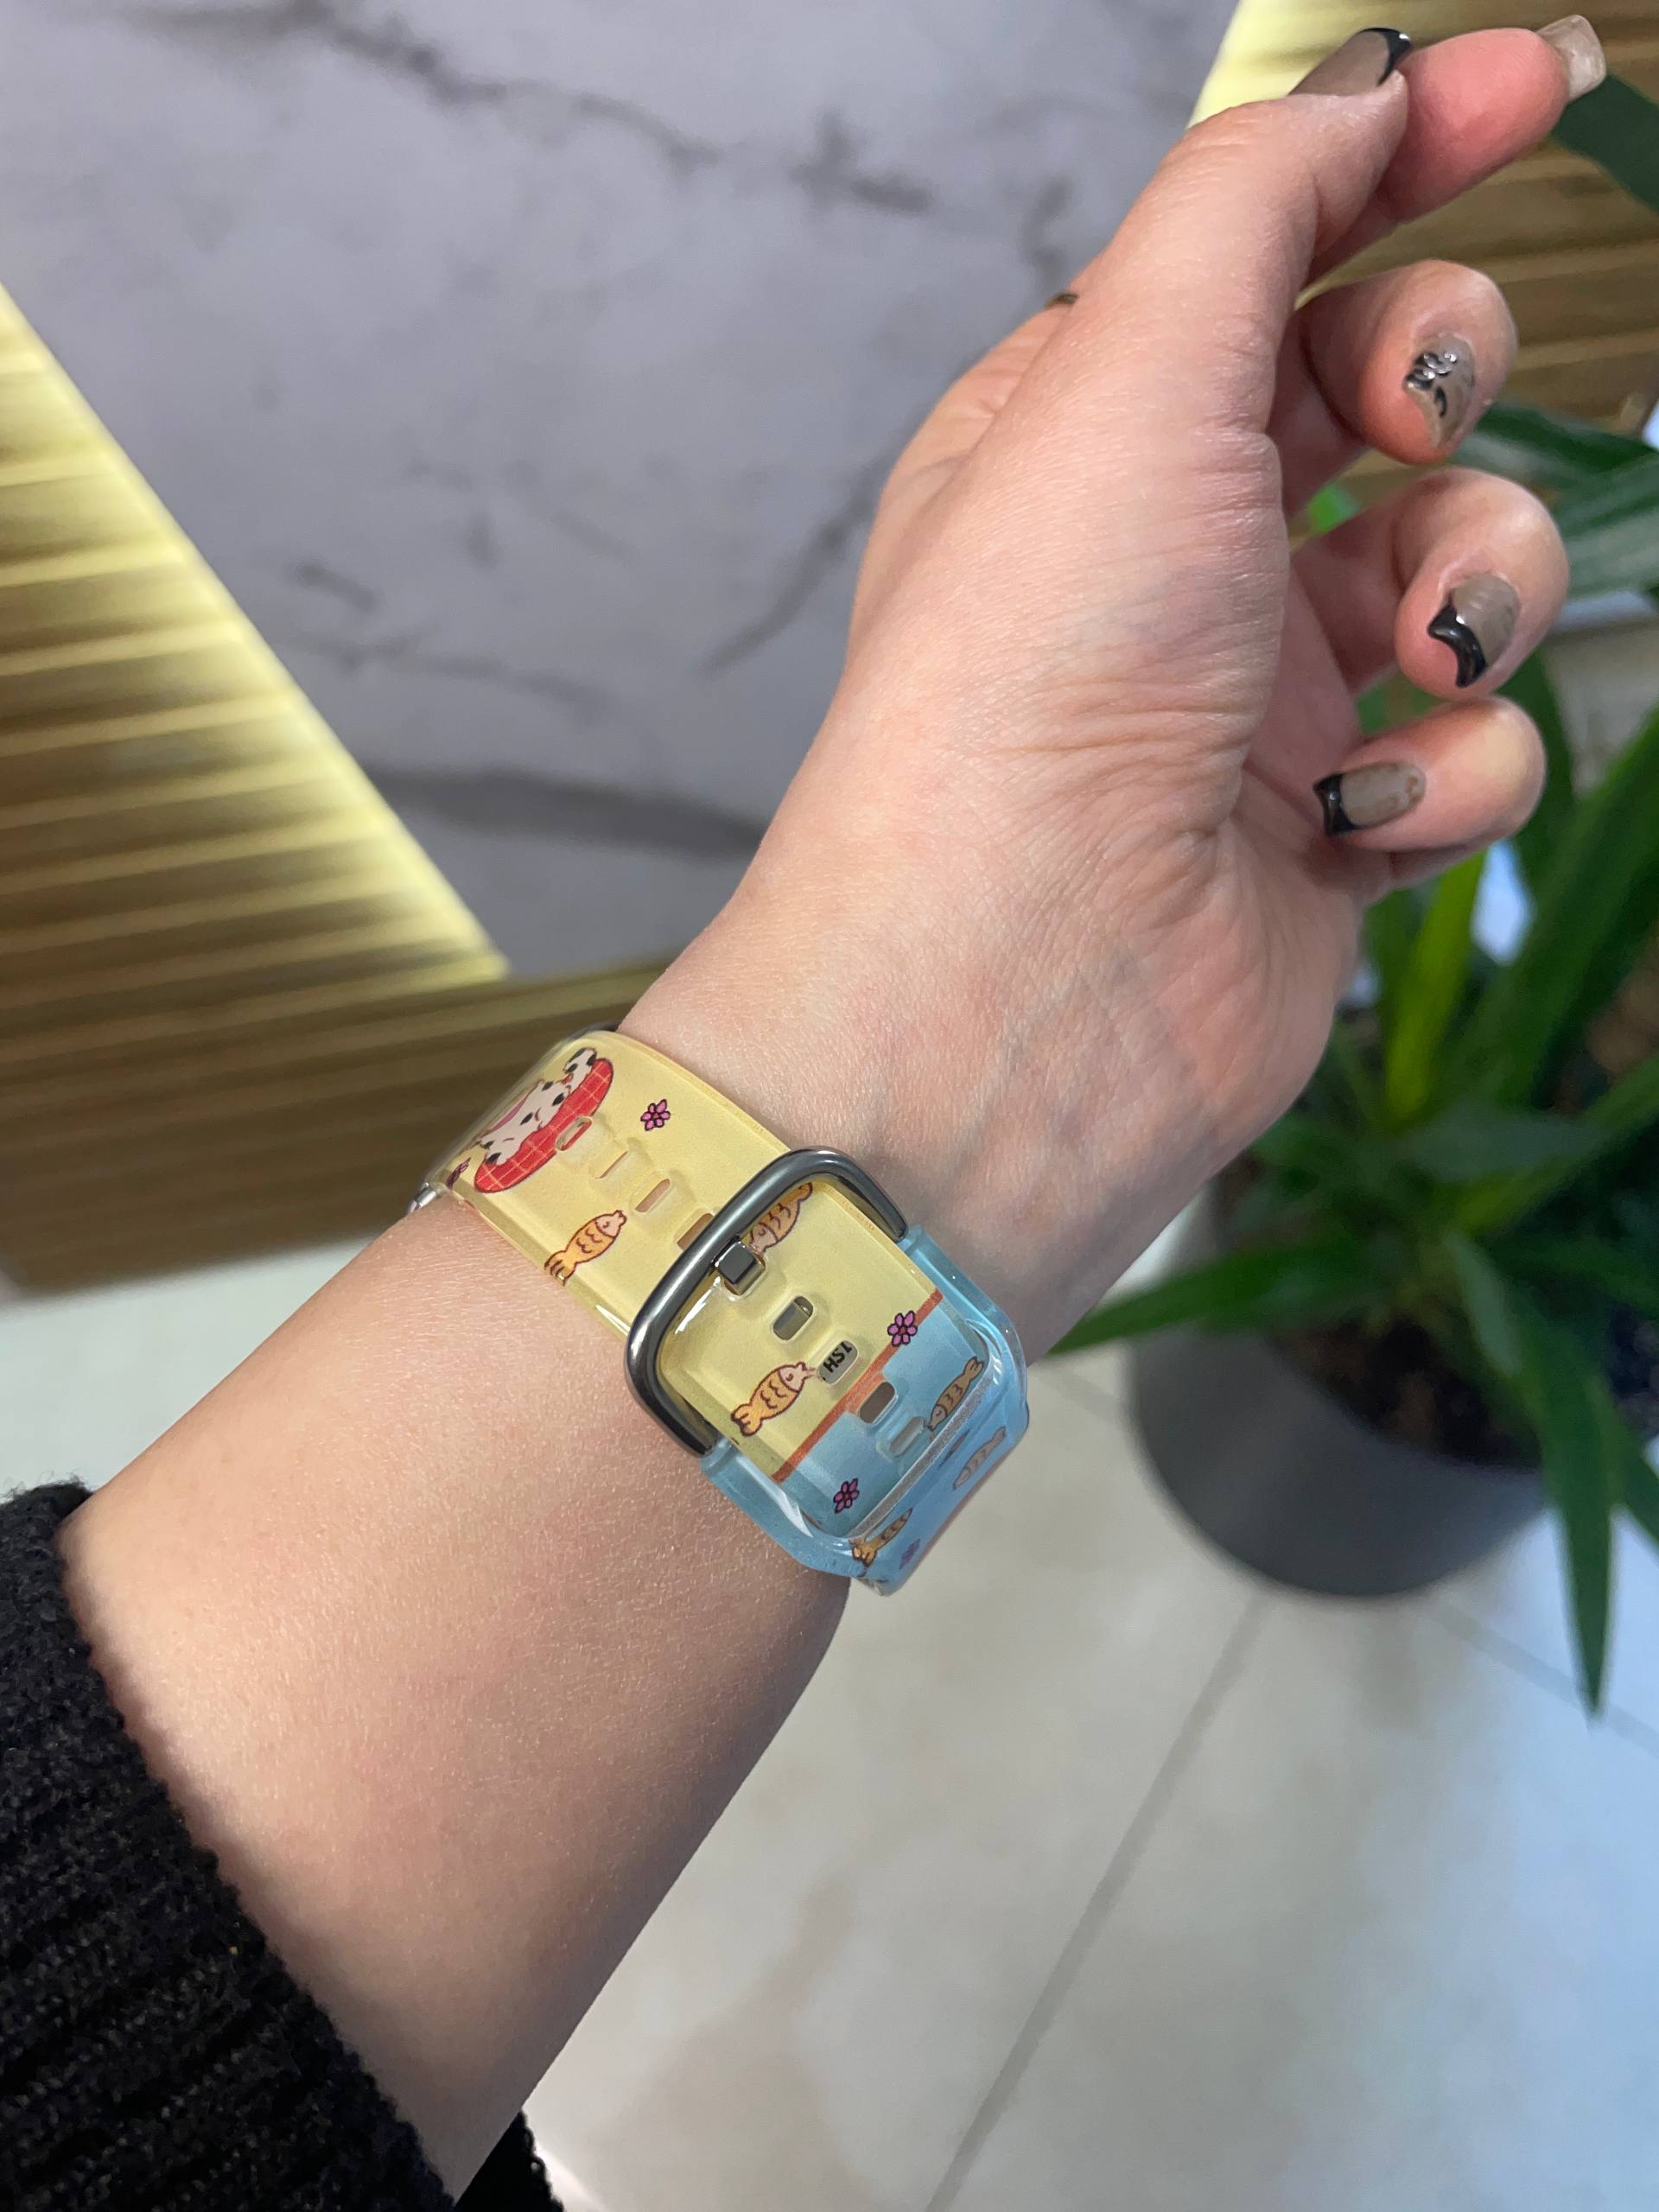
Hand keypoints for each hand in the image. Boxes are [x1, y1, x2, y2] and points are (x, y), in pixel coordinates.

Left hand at [630, 23, 1593, 1349]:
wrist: (1019, 987)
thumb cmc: (1029, 681)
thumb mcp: (1123, 377)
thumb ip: (1251, 207)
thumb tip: (1364, 88)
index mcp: (1084, 434)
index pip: (1265, 257)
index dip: (1399, 160)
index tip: (1530, 84)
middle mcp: (1172, 558)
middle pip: (1387, 398)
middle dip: (1439, 380)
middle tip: (1416, 414)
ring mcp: (1260, 700)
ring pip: (1463, 574)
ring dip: (1477, 589)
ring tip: (1411, 652)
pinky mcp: (1332, 834)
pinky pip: (1471, 752)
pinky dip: (1450, 774)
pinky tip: (1362, 818)